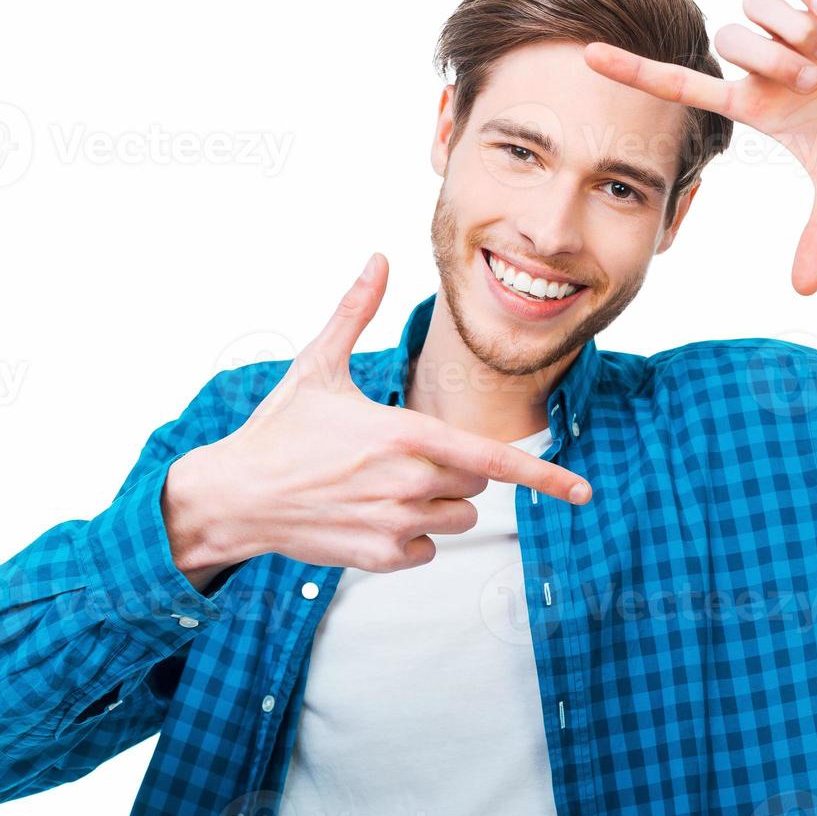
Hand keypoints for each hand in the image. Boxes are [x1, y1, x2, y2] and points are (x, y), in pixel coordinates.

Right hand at [166, 252, 592, 579]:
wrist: (234, 496)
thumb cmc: (279, 429)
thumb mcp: (317, 365)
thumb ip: (355, 311)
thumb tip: (376, 257)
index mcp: (406, 435)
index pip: (494, 461)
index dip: (545, 476)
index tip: (582, 491)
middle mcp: (408, 483)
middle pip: (476, 485)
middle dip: (454, 470)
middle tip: (401, 456)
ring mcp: (395, 525)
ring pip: (456, 519)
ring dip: (436, 505)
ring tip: (382, 486)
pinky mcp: (380, 558)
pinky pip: (428, 551)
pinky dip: (412, 538)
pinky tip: (370, 516)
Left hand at [583, 0, 816, 295]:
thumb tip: (803, 292)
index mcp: (759, 107)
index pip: (683, 86)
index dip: (635, 71)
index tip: (587, 56)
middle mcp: (769, 68)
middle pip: (727, 41)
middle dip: (767, 60)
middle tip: (811, 83)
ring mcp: (798, 35)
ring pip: (755, 7)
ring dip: (788, 29)